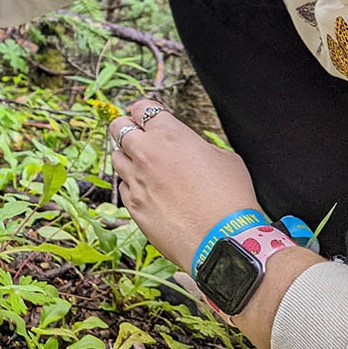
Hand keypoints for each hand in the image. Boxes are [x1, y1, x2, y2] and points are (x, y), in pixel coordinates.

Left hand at [108, 98, 261, 270]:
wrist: (223, 241)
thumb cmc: (231, 198)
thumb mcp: (224, 158)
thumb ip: (196, 145)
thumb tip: (187, 147)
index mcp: (169, 134)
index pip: (142, 107)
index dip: (144, 111)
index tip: (147, 117)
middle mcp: (145, 153)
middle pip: (118, 126)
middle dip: (126, 128)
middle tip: (138, 137)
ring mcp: (135, 179)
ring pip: (116, 157)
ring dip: (128, 158)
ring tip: (146, 168)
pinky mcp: (132, 204)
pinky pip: (124, 186)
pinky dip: (133, 186)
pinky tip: (151, 193)